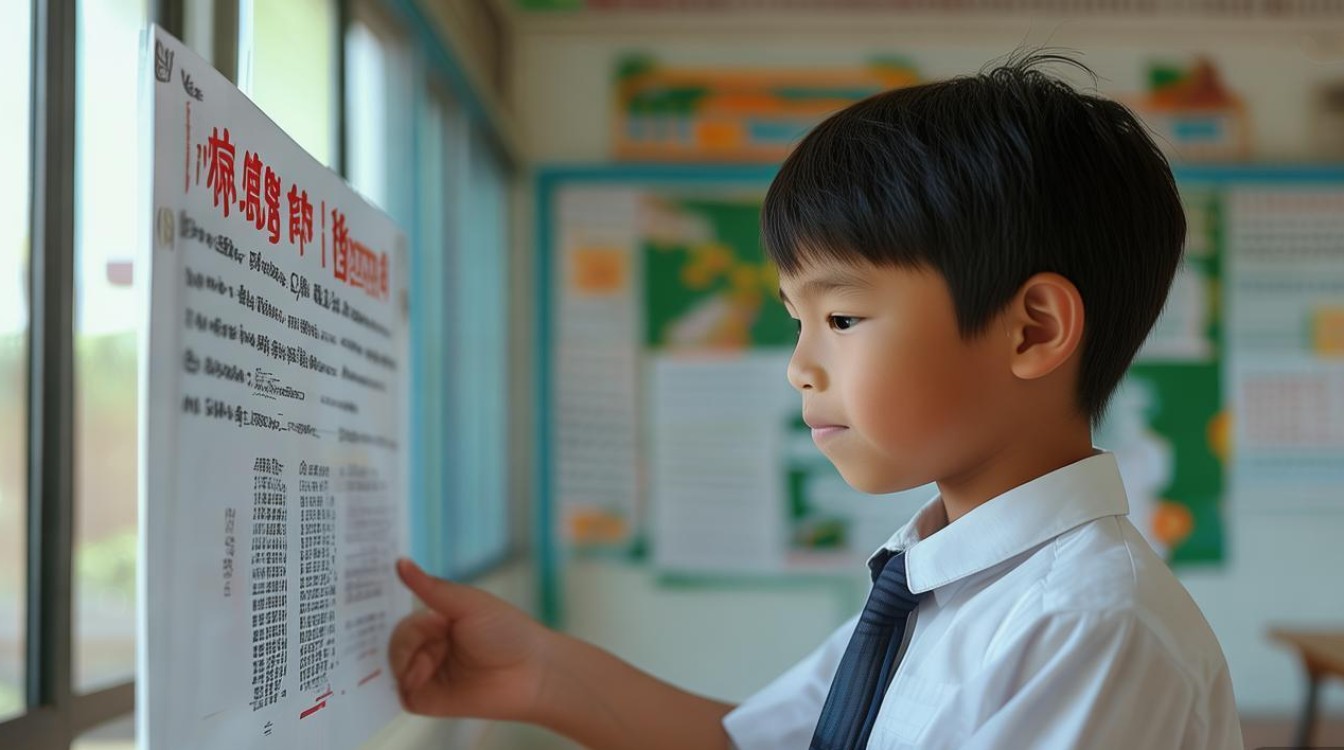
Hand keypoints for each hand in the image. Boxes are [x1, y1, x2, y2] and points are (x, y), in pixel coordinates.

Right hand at [388, 558, 551, 720]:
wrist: (532, 672)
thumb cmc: (507, 632)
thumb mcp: (467, 603)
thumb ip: (431, 587)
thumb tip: (399, 562)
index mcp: (439, 622)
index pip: (405, 618)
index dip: (402, 619)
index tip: (403, 611)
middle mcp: (431, 647)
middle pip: (396, 640)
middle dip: (407, 637)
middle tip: (437, 633)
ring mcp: (428, 673)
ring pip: (394, 664)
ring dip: (405, 658)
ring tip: (431, 659)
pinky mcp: (427, 699)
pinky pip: (399, 692)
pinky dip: (404, 681)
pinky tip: (420, 675)